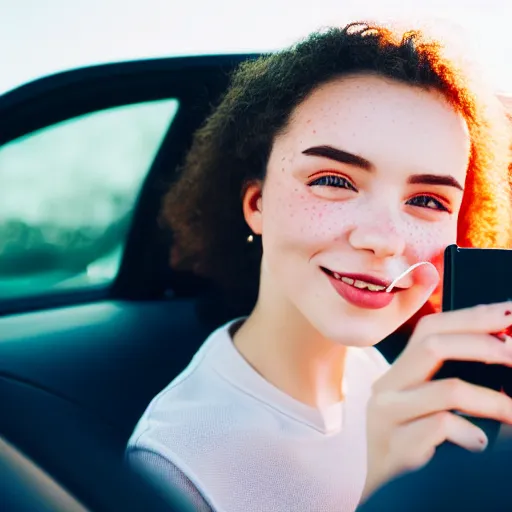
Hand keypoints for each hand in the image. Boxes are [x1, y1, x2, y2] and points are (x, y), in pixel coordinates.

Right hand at [362, 271, 511, 500]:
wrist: (385, 497)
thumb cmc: (416, 448)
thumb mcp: (427, 407)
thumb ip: (449, 379)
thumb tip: (499, 348)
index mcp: (398, 374)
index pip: (429, 328)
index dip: (470, 316)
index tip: (508, 312)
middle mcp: (386, 386)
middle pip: (432, 343)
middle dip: (484, 343)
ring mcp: (387, 414)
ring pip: (447, 389)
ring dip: (493, 400)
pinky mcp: (396, 444)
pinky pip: (443, 427)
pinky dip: (472, 433)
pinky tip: (480, 444)